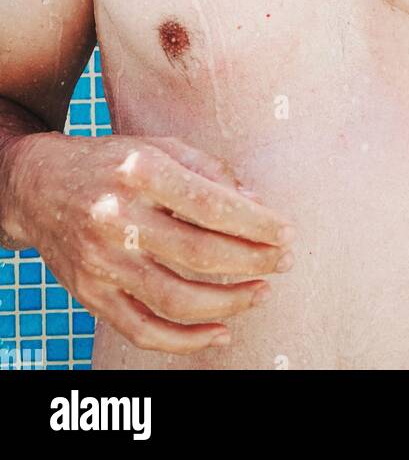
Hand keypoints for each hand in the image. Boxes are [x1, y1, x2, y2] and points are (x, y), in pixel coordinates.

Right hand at [10, 132, 294, 354]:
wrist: (40, 187)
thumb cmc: (114, 163)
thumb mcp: (160, 148)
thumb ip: (210, 171)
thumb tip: (257, 203)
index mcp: (140, 172)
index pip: (211, 205)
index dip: (257, 224)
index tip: (287, 233)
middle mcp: (117, 218)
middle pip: (199, 254)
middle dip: (252, 263)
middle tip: (283, 262)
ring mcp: (101, 262)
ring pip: (176, 299)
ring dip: (229, 303)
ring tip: (260, 292)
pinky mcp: (91, 295)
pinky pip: (143, 330)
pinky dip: (187, 341)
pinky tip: (221, 332)